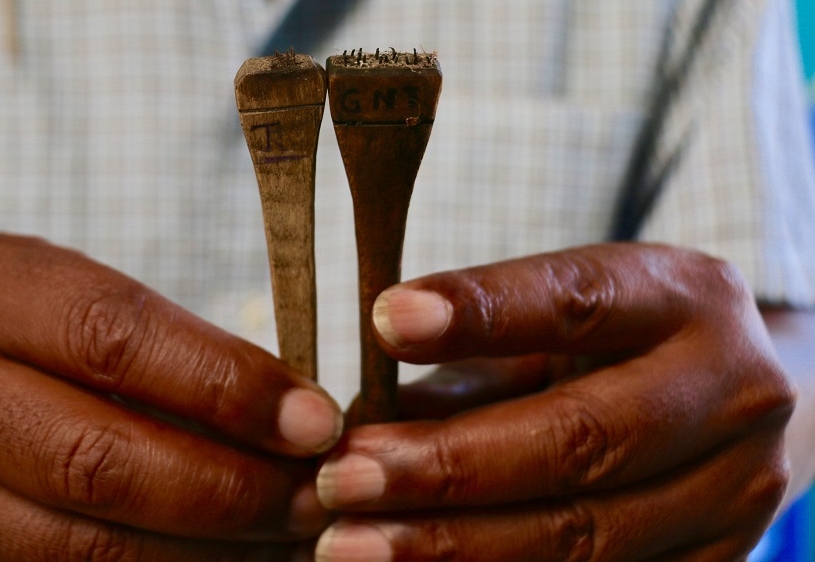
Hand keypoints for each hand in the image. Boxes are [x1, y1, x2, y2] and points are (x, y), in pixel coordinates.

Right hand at [0, 232, 341, 559]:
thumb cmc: (23, 332)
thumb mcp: (80, 298)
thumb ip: (173, 345)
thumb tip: (296, 417)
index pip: (118, 339)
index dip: (229, 388)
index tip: (316, 422)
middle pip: (97, 459)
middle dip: (229, 489)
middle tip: (313, 496)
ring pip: (80, 547)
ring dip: (202, 552)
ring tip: (280, 537)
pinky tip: (216, 560)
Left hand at [314, 243, 794, 560]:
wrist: (726, 405)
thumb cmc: (613, 348)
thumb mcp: (556, 327)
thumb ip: (473, 359)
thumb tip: (360, 414)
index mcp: (686, 299)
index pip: (577, 301)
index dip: (480, 311)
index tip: (384, 320)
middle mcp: (733, 393)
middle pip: (580, 439)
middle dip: (447, 467)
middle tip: (344, 476)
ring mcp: (738, 491)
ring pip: (586, 535)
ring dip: (456, 545)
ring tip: (355, 543)